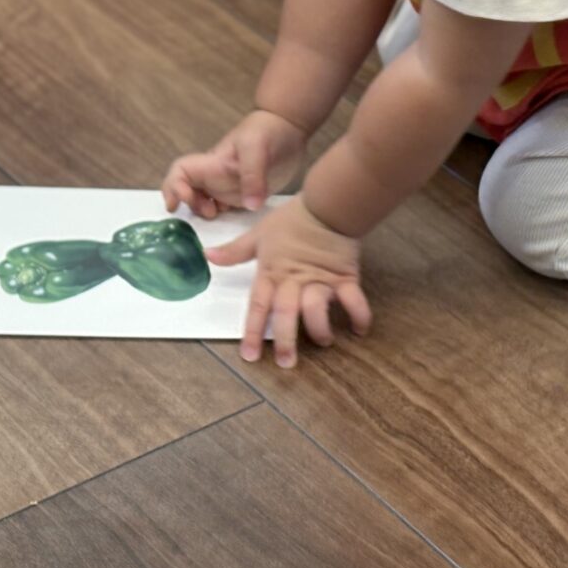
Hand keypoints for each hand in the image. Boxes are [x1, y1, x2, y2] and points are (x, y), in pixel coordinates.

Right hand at [161, 109, 306, 217]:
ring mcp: (230, 186)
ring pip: (206, 203)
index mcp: (213, 164)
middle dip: (191, 206)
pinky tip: (235, 220)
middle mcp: (216, 177)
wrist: (290, 128)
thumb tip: (250, 206)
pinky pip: (227, 209)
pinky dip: (224, 218)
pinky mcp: (245, 194)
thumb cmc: (268, 130)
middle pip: (189, 193)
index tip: (179, 205)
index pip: (181, 173)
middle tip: (211, 213)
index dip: (173, 188)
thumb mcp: (257, 148)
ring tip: (221, 216)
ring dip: (205, 213)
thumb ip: (253, 176)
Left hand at [208, 197, 371, 366]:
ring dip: (320, 329)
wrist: (327, 204)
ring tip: (324, 343)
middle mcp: (295, 281)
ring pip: (317, 308)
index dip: (253, 331)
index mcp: (272, 273)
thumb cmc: (291, 220)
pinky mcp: (345, 277)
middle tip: (286, 363)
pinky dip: (359, 316)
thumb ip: (236, 250)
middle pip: (286, 313)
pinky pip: (354, 300)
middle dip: (286, 340)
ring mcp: (321, 280)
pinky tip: (359, 331)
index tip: (250, 356)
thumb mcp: (259, 234)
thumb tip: (207, 255)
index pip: (259, 305)